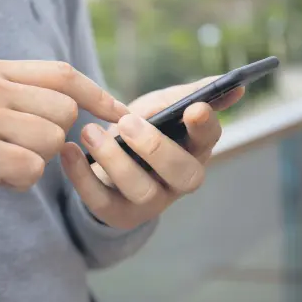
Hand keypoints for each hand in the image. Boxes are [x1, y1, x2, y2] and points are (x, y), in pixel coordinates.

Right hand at [0, 59, 128, 243]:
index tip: (121, 112)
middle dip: (54, 138)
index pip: (62, 74)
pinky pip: (33, 168)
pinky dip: (20, 181)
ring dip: (34, 162)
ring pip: (53, 140)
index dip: (97, 94)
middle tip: (18, 149)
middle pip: (65, 110)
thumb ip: (24, 99)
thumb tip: (81, 104)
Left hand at [61, 76, 243, 229]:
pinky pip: (100, 201)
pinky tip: (68, 150)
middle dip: (155, 147)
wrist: (110, 163)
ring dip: (113, 160)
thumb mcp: (161, 109)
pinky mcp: (118, 214)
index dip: (205, 127)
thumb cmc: (141, 131)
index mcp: (193, 150)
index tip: (194, 108)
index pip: (209, 140)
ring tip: (88, 132)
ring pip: (141, 190)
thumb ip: (188, 96)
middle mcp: (178, 181)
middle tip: (127, 122)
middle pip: (181, 174)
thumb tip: (234, 87)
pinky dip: (81, 176)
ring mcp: (150, 203)